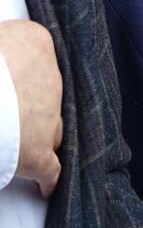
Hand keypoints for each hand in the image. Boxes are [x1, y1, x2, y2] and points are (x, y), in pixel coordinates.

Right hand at [0, 19, 62, 196]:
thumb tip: (0, 56)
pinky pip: (49, 169)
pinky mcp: (37, 152)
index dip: (22, 70)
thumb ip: (0, 43)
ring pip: (52, 129)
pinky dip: (49, 179)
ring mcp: (48, 116)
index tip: (11, 76)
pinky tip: (46, 186)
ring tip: (24, 144)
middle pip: (47, 95)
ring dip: (41, 136)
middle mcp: (51, 76)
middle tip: (14, 112)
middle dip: (32, 105)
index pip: (35, 55)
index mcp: (34, 41)